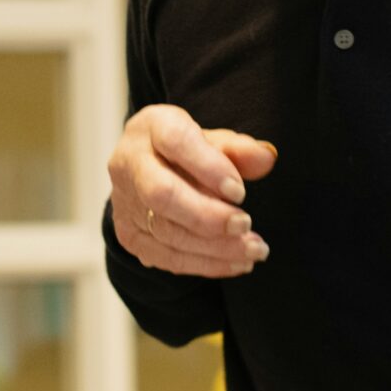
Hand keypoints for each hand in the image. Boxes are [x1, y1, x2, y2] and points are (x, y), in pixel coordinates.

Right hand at [106, 105, 276, 277]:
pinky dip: (206, 264)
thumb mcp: (214, 139)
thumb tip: (266, 159)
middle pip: (161, 194)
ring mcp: (124, 202)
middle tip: (245, 224)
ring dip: (215, 247)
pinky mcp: (128, 235)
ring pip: (166, 232)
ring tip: (254, 250)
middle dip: (207, 216)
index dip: (209, 167)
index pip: (176, 142)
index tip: (240, 191)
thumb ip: (240, 149)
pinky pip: (166, 258)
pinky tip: (236, 262)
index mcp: (152, 127)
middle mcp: (129, 163)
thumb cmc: (187, 150)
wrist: (150, 168)